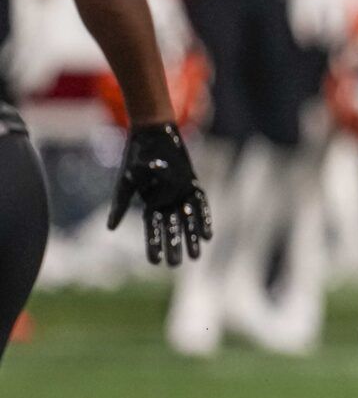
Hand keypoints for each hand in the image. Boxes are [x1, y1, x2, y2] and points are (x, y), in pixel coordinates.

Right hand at [107, 121, 211, 266]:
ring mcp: (180, 193)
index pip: (151, 229)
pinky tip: (207, 235)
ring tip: (196, 256)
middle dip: (174, 246)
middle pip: (171, 228)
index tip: (154, 263)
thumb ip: (120, 205)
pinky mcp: (192, 183)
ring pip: (187, 221)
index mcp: (149, 203)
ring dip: (191, 237)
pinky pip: (200, 205)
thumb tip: (110, 228)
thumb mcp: (126, 182)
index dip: (153, 244)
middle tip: (177, 264)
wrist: (153, 133)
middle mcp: (166, 201)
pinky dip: (203, 219)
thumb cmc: (136, 156)